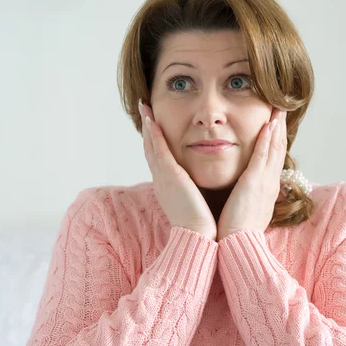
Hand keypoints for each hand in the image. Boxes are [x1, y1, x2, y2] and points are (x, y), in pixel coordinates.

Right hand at [139, 100, 217, 240]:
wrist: (198, 238)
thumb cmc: (201, 226)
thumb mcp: (194, 205)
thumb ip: (194, 193)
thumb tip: (198, 189)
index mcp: (168, 187)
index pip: (158, 159)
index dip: (154, 142)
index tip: (153, 126)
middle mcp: (161, 180)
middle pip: (150, 149)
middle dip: (146, 130)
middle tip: (143, 110)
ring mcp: (163, 177)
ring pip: (151, 146)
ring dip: (147, 125)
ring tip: (144, 107)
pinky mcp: (169, 176)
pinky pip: (158, 150)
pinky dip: (153, 134)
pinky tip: (151, 119)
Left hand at [216, 108, 286, 241]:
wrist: (237, 246)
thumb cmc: (236, 232)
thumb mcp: (245, 210)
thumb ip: (245, 197)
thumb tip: (242, 191)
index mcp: (267, 189)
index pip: (273, 159)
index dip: (276, 140)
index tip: (275, 125)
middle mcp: (270, 183)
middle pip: (278, 150)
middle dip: (280, 128)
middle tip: (282, 109)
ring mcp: (265, 182)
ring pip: (274, 148)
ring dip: (277, 127)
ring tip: (279, 109)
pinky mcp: (255, 183)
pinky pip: (263, 155)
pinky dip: (268, 138)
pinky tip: (269, 124)